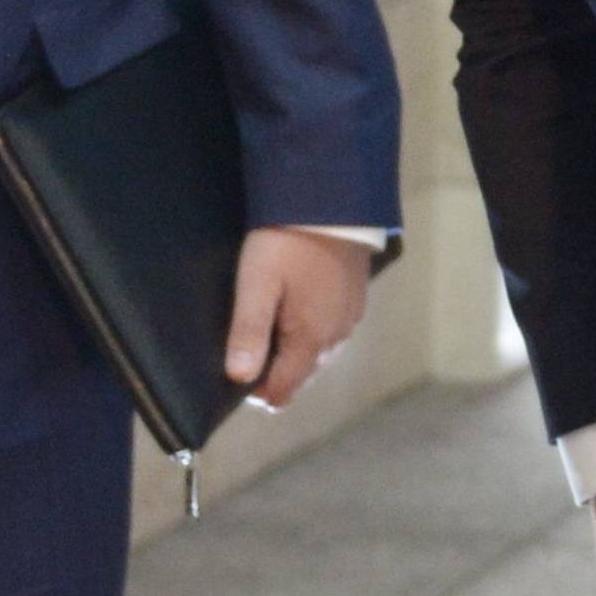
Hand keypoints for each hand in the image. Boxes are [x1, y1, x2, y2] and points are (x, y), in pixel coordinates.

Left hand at [224, 226, 372, 406]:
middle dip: (277, 374)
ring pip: (320, 356)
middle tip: (249, 351)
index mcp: (311, 339)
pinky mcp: (357, 301)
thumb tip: (239, 379)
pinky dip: (314, 335)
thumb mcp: (257, 285)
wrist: (331, 202)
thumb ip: (248, 333)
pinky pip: (333, 334)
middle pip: (303, 375)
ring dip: (296, 354)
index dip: (258, 392)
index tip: (237, 376)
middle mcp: (336, 338)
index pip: (283, 389)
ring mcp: (350, 319)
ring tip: (271, 333)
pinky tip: (298, 314)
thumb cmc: (286, 244)